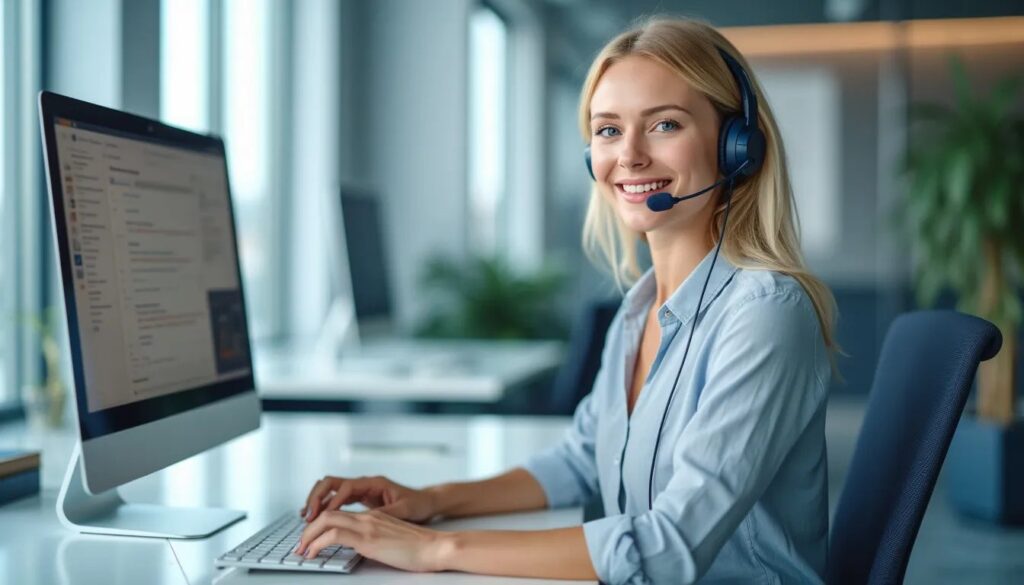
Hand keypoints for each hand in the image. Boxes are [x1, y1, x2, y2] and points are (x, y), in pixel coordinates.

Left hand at [295, 509, 452, 572]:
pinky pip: (335, 534)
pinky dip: (317, 543)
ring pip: (327, 520)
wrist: (436, 547)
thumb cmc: (419, 548)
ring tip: (302, 550)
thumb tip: (360, 549)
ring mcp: (368, 526)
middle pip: (327, 513)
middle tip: (300, 545)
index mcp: (373, 516)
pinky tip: (313, 554)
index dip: (320, 524)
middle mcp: (368, 517)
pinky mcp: (368, 539)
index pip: (339, 513)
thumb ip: (375, 539)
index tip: (311, 539)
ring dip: (308, 535)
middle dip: (308, 529)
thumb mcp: (391, 540)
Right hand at [300, 475, 437, 522]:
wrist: (425, 502)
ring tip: (306, 517)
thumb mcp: (403, 510)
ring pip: (330, 490)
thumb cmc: (417, 504)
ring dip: (317, 501)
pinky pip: (336, 499)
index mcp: (373, 482)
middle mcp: (364, 483)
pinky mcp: (359, 499)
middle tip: (308, 515)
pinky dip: (324, 506)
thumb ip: (385, 512)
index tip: (323, 514)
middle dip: (317, 497)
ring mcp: (360, 490)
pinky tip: (316, 517)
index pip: (346, 487)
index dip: (332, 500)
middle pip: (332, 483)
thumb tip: (367, 519)